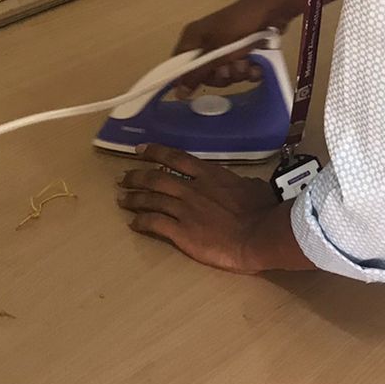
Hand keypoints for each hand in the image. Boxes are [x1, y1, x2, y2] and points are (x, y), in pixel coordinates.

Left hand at [117, 144, 282, 273]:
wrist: (258, 234)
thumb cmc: (262, 210)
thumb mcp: (252, 187)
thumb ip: (240, 184)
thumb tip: (244, 185)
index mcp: (209, 175)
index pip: (175, 158)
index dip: (155, 152)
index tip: (140, 150)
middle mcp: (191, 189)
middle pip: (156, 179)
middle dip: (137, 177)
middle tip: (122, 178)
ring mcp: (184, 210)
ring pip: (151, 200)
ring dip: (134, 199)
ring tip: (121, 199)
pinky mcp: (181, 232)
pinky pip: (154, 224)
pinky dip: (141, 222)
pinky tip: (133, 224)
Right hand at [172, 0, 292, 91]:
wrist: (271, 11)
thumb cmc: (238, 27)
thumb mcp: (215, 52)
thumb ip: (197, 73)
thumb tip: (177, 94)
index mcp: (192, 38)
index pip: (179, 65)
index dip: (188, 79)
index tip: (197, 88)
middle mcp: (206, 44)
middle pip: (205, 74)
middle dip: (221, 75)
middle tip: (229, 68)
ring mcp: (225, 48)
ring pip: (226, 74)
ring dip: (238, 72)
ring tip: (246, 61)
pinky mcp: (243, 52)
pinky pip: (242, 71)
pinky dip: (250, 70)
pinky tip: (257, 65)